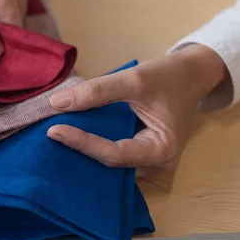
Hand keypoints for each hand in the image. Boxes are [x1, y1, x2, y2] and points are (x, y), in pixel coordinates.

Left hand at [47, 44, 227, 174]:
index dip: (81, 143)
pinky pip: (113, 155)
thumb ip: (96, 91)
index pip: (112, 154)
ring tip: (55, 140)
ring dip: (83, 151)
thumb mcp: (133, 79)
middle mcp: (157, 165)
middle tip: (48, 138)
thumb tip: (56, 103)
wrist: (190, 74)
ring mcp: (149, 163)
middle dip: (79, 152)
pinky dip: (93, 145)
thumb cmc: (167, 76)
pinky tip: (70, 137)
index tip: (54, 130)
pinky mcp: (140, 154)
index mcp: (161, 151)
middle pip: (109, 164)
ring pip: (109, 163)